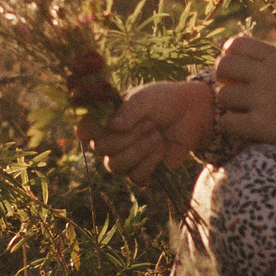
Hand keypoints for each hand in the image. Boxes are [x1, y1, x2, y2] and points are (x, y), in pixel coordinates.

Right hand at [82, 80, 213, 182]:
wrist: (191, 115)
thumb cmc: (164, 101)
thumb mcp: (147, 98)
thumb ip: (129, 110)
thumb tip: (112, 126)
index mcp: (105, 118)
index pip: (84, 129)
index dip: (88, 129)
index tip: (104, 124)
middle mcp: (110, 139)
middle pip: (101, 148)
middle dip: (127, 137)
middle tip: (150, 124)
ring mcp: (124, 157)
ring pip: (115, 166)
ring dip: (138, 150)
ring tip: (157, 135)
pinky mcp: (141, 172)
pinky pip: (135, 177)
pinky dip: (149, 163)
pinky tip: (160, 148)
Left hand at [212, 35, 275, 151]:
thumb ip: (266, 59)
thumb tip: (227, 47)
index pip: (237, 44)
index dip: (230, 56)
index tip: (237, 71)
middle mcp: (270, 75)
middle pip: (224, 65)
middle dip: (224, 79)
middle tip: (234, 90)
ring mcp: (265, 100)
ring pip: (223, 95)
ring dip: (229, 105)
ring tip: (242, 111)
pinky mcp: (261, 125)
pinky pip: (226, 122)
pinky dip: (230, 126)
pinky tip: (242, 127)